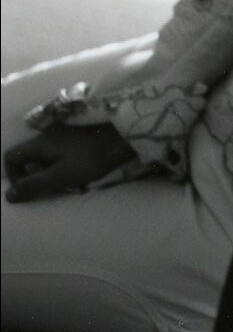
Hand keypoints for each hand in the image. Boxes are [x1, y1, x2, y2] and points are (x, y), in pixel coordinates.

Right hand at [4, 124, 134, 202]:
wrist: (122, 140)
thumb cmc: (91, 158)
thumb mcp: (60, 176)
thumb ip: (33, 185)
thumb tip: (8, 195)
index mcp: (40, 143)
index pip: (11, 156)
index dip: (13, 174)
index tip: (28, 188)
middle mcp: (47, 136)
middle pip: (26, 157)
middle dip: (32, 176)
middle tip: (49, 187)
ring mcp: (62, 136)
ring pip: (43, 157)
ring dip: (48, 172)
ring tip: (64, 183)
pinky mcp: (75, 139)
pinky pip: (57, 154)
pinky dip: (60, 166)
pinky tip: (75, 174)